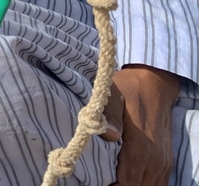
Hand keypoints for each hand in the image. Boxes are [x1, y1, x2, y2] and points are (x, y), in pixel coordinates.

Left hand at [100, 65, 179, 184]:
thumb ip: (109, 116)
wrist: (154, 83)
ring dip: (132, 184)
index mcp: (141, 148)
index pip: (127, 184)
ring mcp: (163, 161)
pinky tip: (127, 176)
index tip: (95, 180)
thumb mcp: (112, 96)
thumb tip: (108, 135)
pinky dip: (143, 183)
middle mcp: (155, 159)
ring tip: (111, 178)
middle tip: (101, 178)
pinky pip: (158, 182)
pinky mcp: (165, 159)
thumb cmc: (129, 89)